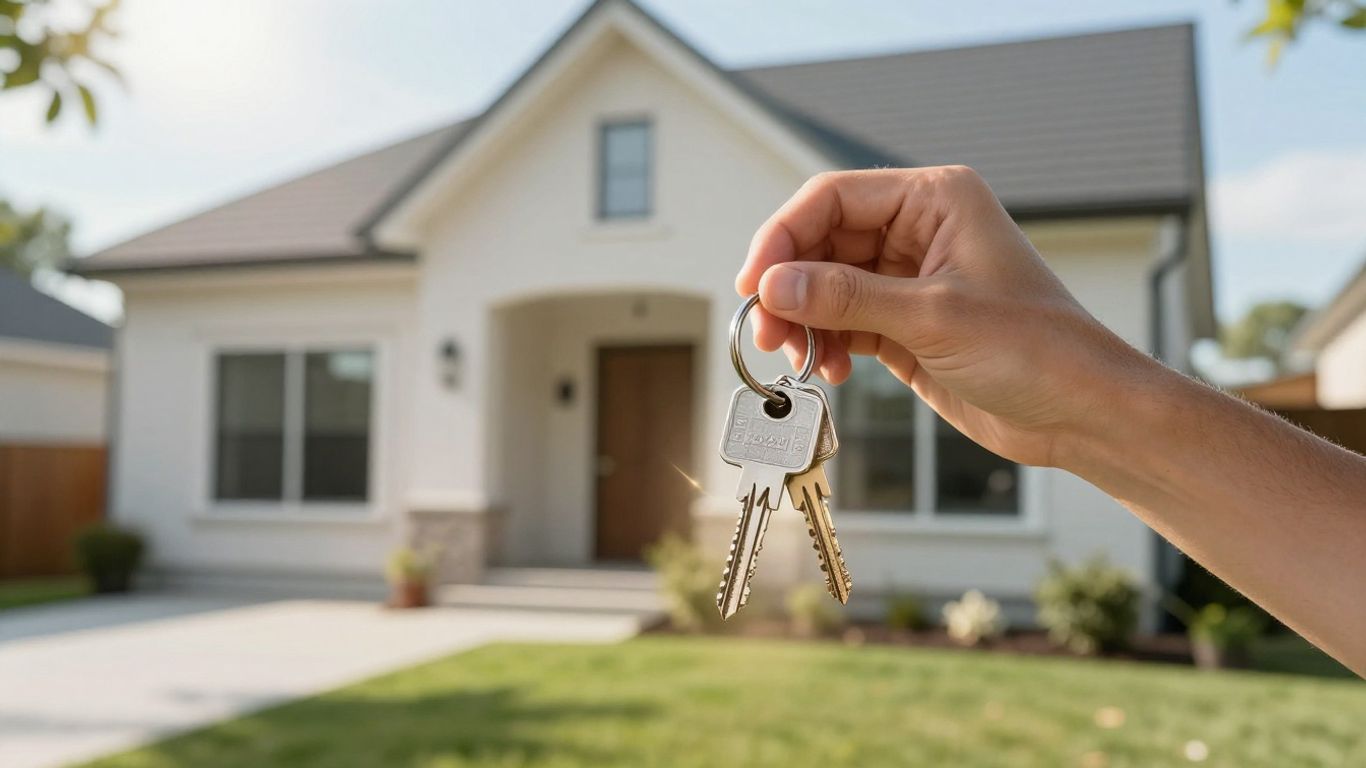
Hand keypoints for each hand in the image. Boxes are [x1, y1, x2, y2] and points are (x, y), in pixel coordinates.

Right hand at [736, 166, 1151, 468]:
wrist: (1078, 412)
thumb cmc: (1036, 348)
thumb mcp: (932, 317)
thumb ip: (846, 298)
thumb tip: (774, 286)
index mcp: (935, 200)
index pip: (834, 199)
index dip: (784, 237)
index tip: (756, 283)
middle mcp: (919, 230)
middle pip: (823, 242)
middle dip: (791, 286)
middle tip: (767, 330)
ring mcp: (910, 278)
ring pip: (827, 285)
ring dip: (805, 321)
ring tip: (799, 357)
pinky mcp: (906, 323)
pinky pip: (844, 322)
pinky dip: (827, 344)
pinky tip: (830, 369)